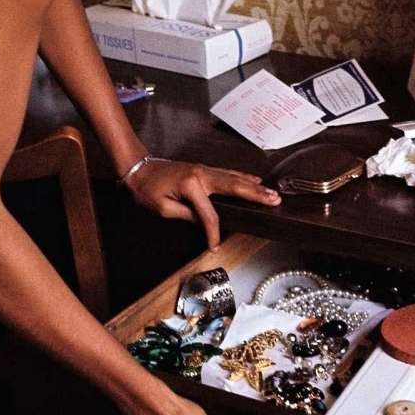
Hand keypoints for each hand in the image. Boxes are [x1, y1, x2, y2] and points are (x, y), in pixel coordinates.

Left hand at [124, 158, 279, 246]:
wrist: (139, 167)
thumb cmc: (147, 189)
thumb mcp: (163, 208)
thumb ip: (187, 216)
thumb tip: (205, 224)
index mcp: (191, 186)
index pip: (209, 214)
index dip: (213, 233)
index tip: (214, 247)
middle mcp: (202, 175)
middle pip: (234, 187)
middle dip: (256, 195)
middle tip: (275, 201)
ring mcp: (204, 170)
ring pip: (234, 178)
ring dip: (255, 186)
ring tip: (272, 193)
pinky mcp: (204, 169)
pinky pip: (228, 173)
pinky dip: (243, 177)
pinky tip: (255, 180)